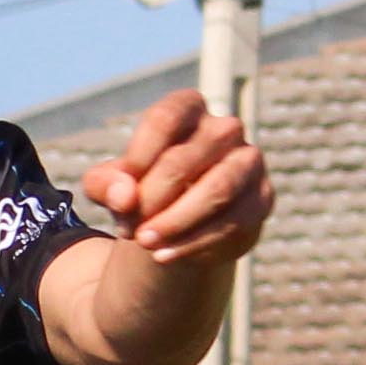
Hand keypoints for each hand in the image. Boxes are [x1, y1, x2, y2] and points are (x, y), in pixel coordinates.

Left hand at [72, 87, 271, 266]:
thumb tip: (124, 196)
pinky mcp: (261, 198)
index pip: (164, 119)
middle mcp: (224, 128)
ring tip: (145, 243)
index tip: (120, 195)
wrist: (181, 224)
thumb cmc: (143, 190)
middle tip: (129, 231)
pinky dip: (196, 242)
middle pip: (184, 159)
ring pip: (218, 189)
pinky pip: (234, 220)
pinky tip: (166, 255)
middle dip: (150, 200)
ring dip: (177, 221)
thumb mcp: (111, 186)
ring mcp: (249, 162)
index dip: (138, 157)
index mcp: (187, 109)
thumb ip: (105, 184)